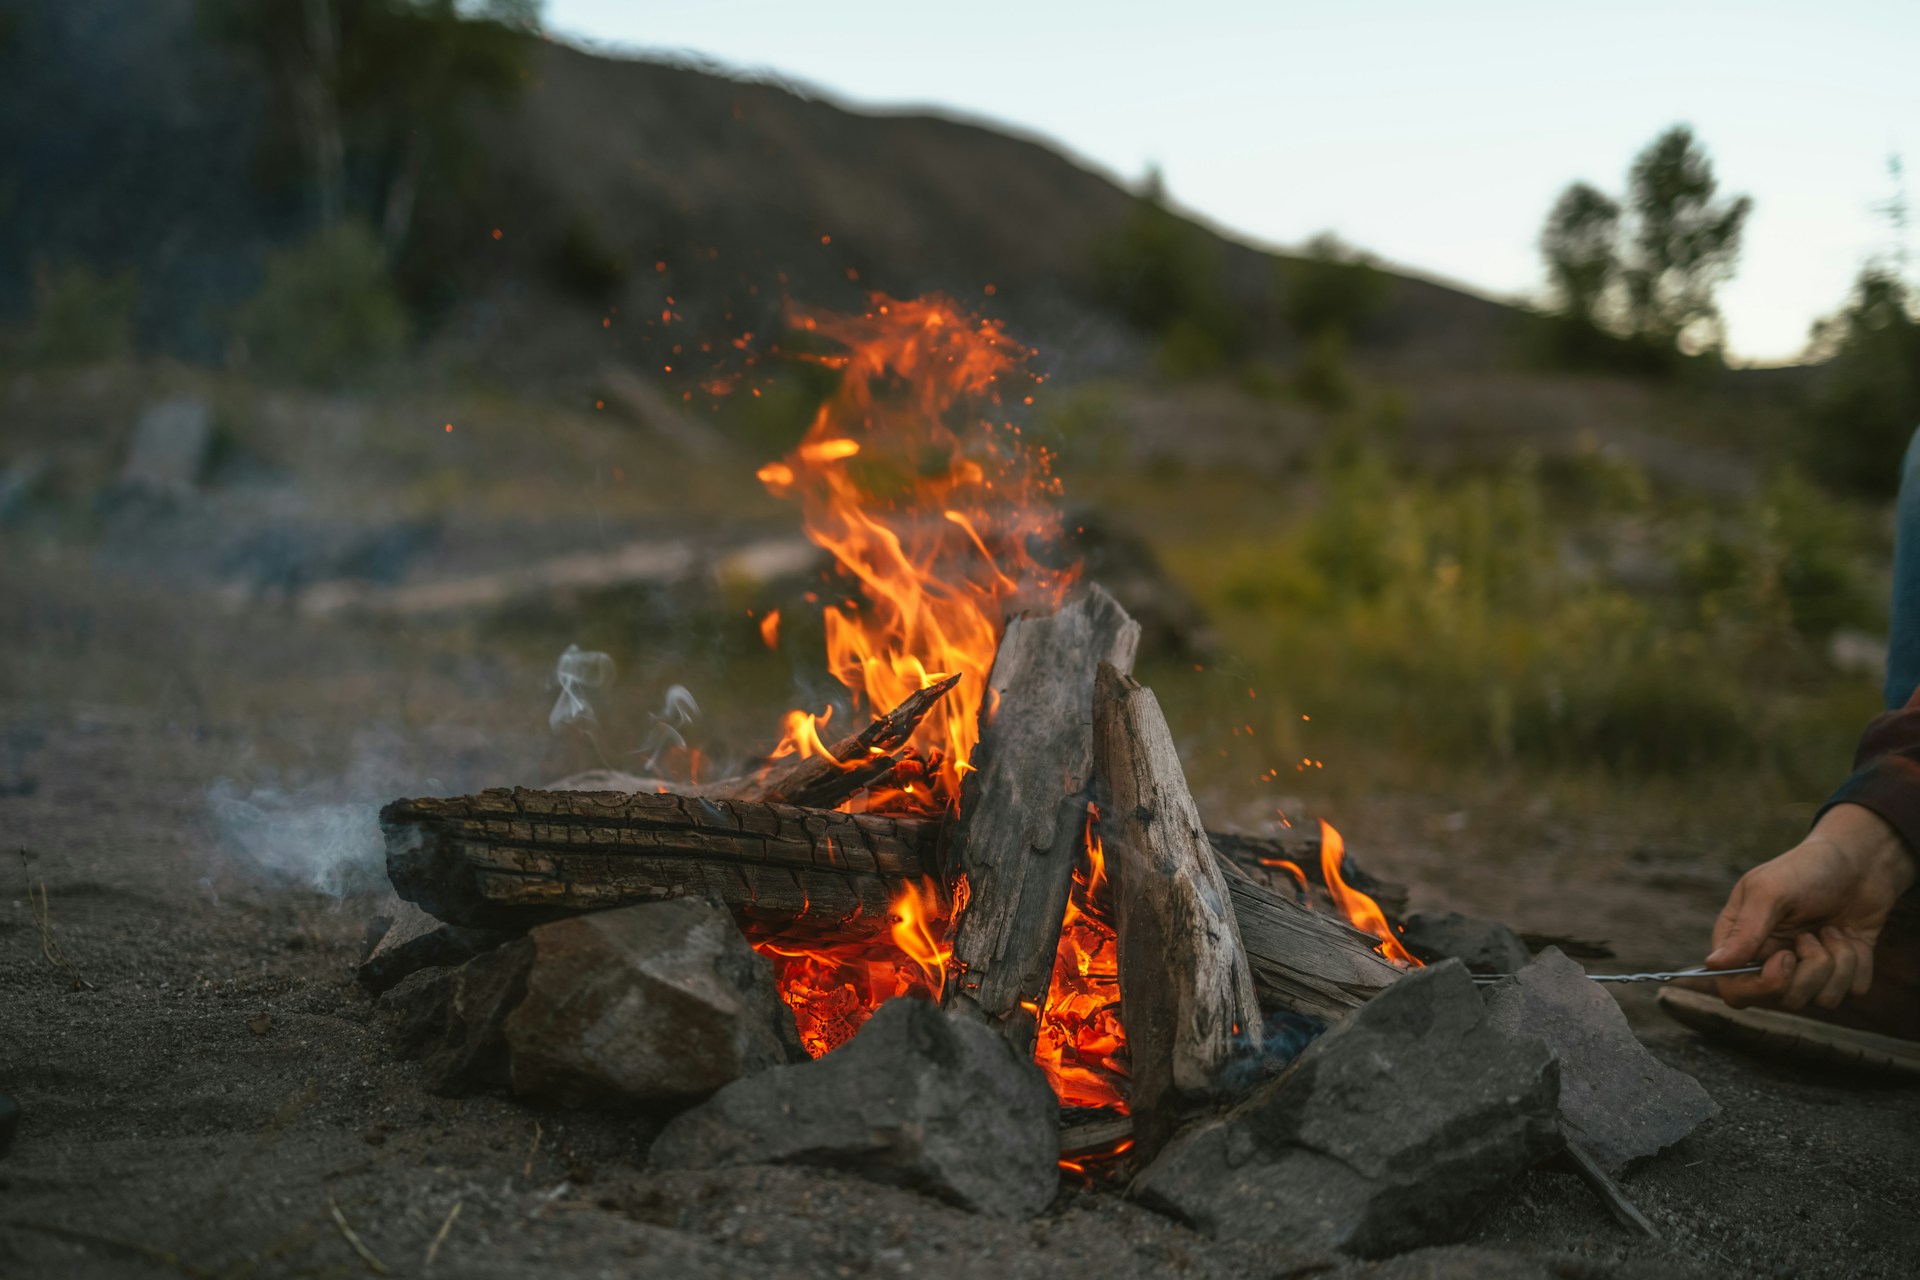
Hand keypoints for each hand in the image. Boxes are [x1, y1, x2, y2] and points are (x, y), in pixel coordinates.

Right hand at [1707, 804, 1916, 1010]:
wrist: (1860, 860)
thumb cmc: (1807, 869)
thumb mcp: (1770, 892)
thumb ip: (1744, 930)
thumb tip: (1713, 964)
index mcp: (1742, 942)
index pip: (1735, 990)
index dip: (1760, 987)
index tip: (1786, 959)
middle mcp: (1772, 960)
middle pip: (1783, 1000)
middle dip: (1810, 971)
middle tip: (1813, 935)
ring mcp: (1808, 968)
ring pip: (1822, 999)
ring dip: (1839, 962)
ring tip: (1834, 930)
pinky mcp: (1842, 971)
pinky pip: (1853, 990)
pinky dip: (1859, 962)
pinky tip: (1851, 935)